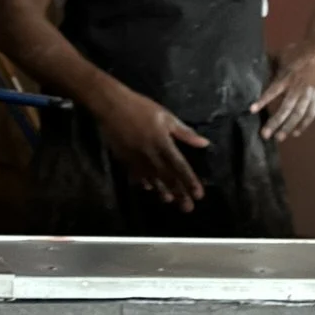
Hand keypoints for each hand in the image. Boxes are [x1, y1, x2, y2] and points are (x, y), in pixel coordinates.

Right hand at [89, 85, 207, 207]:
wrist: (111, 106)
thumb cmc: (140, 108)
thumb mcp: (166, 116)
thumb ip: (184, 133)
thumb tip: (204, 143)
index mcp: (163, 143)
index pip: (180, 167)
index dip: (190, 182)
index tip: (199, 195)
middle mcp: (151, 155)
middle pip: (167, 177)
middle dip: (179, 193)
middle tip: (188, 208)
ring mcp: (136, 158)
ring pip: (152, 178)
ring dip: (162, 191)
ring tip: (170, 201)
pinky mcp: (124, 158)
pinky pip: (135, 174)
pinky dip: (143, 181)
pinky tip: (148, 188)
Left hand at [253, 42, 314, 140]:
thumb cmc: (299, 51)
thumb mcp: (281, 55)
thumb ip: (270, 65)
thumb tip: (254, 69)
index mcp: (286, 78)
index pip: (272, 91)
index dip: (262, 101)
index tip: (252, 110)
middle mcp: (297, 89)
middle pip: (285, 109)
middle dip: (275, 122)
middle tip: (265, 135)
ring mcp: (309, 95)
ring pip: (298, 114)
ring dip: (288, 127)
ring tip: (279, 138)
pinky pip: (311, 114)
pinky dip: (304, 124)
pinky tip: (296, 133)